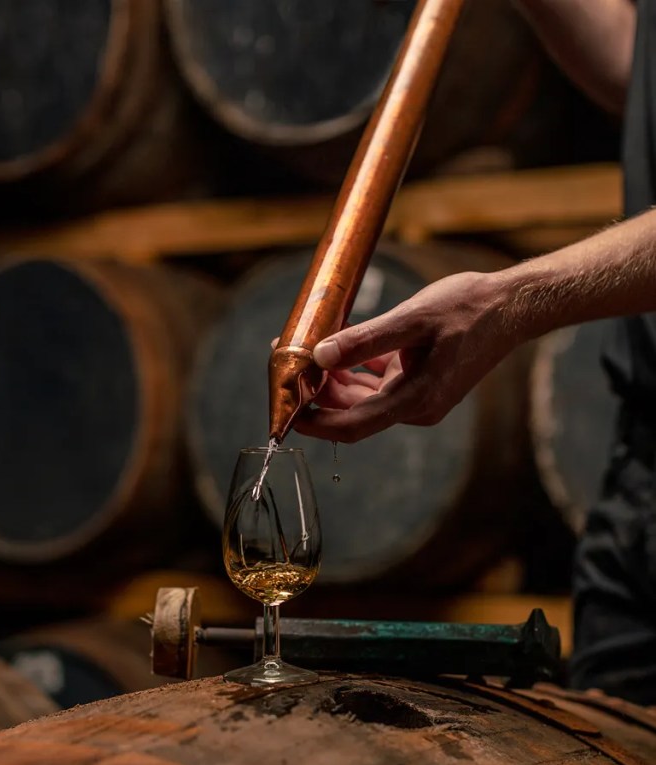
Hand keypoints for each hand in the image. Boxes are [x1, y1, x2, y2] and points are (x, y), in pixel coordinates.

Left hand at [295, 270, 520, 442]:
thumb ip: (365, 339)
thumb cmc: (468, 309)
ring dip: (332, 375)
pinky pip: (376, 381)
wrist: (512, 306)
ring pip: (361, 394)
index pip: (351, 426)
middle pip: (351, 410)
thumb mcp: (412, 318)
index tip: (284, 409)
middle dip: (317, 389)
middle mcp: (414, 407)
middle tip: (287, 359)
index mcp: (414, 401)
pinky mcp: (418, 381)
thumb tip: (320, 355)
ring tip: (305, 345)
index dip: (314, 422)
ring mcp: (416, 396)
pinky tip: (336, 341)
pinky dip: (354, 365)